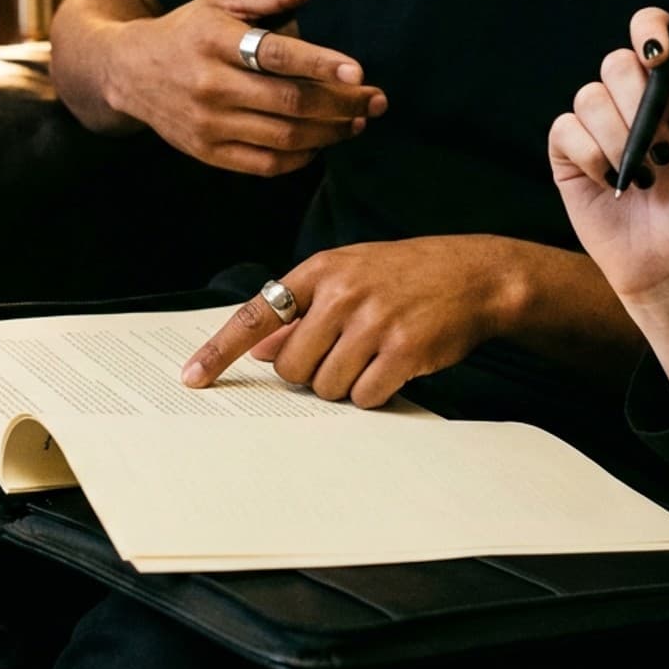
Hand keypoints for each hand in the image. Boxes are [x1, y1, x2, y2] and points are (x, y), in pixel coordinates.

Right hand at [104, 0, 387, 175]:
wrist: (127, 72)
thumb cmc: (189, 29)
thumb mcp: (224, 0)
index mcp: (214, 40)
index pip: (275, 55)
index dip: (320, 64)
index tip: (358, 71)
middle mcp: (209, 85)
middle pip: (288, 102)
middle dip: (341, 103)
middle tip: (376, 99)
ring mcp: (207, 124)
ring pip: (284, 137)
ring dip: (330, 132)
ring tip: (357, 120)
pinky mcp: (207, 152)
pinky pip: (266, 164)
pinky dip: (301, 156)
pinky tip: (320, 141)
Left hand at [179, 236, 533, 408]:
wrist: (475, 275)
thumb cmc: (406, 276)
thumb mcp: (349, 275)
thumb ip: (303, 308)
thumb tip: (261, 350)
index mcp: (320, 272)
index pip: (256, 316)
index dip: (221, 350)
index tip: (193, 378)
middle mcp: (342, 294)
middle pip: (291, 367)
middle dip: (310, 374)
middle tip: (343, 355)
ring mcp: (372, 322)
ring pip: (326, 387)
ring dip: (346, 385)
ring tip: (373, 356)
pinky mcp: (403, 350)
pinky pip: (365, 397)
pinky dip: (375, 393)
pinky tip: (394, 369)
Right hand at [548, 8, 668, 407]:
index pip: (652, 32)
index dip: (650, 32)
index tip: (660, 56)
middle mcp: (631, 99)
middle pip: (616, 61)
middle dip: (639, 102)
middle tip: (662, 146)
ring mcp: (596, 125)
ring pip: (590, 96)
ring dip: (620, 140)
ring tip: (643, 174)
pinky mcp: (568, 153)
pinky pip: (566, 129)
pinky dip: (591, 157)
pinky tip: (611, 182)